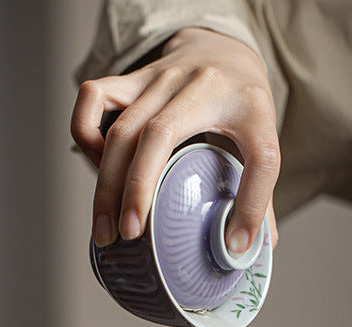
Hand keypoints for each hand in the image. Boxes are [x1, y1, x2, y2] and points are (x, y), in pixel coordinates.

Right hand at [71, 27, 279, 250]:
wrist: (225, 50)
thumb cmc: (241, 107)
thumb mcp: (263, 144)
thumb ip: (259, 195)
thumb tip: (248, 251)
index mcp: (251, 109)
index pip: (261, 158)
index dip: (251, 205)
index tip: (235, 244)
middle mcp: (203, 86)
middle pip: (161, 136)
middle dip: (138, 191)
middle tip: (129, 236)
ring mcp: (162, 78)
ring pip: (121, 128)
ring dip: (106, 183)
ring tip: (106, 227)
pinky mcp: (134, 76)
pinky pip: (93, 98)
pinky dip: (87, 135)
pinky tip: (99, 168)